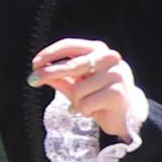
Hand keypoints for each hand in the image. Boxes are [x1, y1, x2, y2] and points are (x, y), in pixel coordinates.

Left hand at [30, 37, 144, 140]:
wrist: (129, 116)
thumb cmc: (101, 98)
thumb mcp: (78, 86)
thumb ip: (61, 79)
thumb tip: (39, 74)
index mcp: (99, 50)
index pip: (71, 46)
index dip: (50, 54)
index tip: (35, 63)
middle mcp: (109, 58)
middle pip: (71, 65)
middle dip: (49, 73)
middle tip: (33, 80)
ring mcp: (115, 74)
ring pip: (78, 89)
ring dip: (76, 102)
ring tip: (86, 105)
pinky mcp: (116, 92)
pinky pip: (86, 103)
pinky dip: (84, 110)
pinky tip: (95, 111)